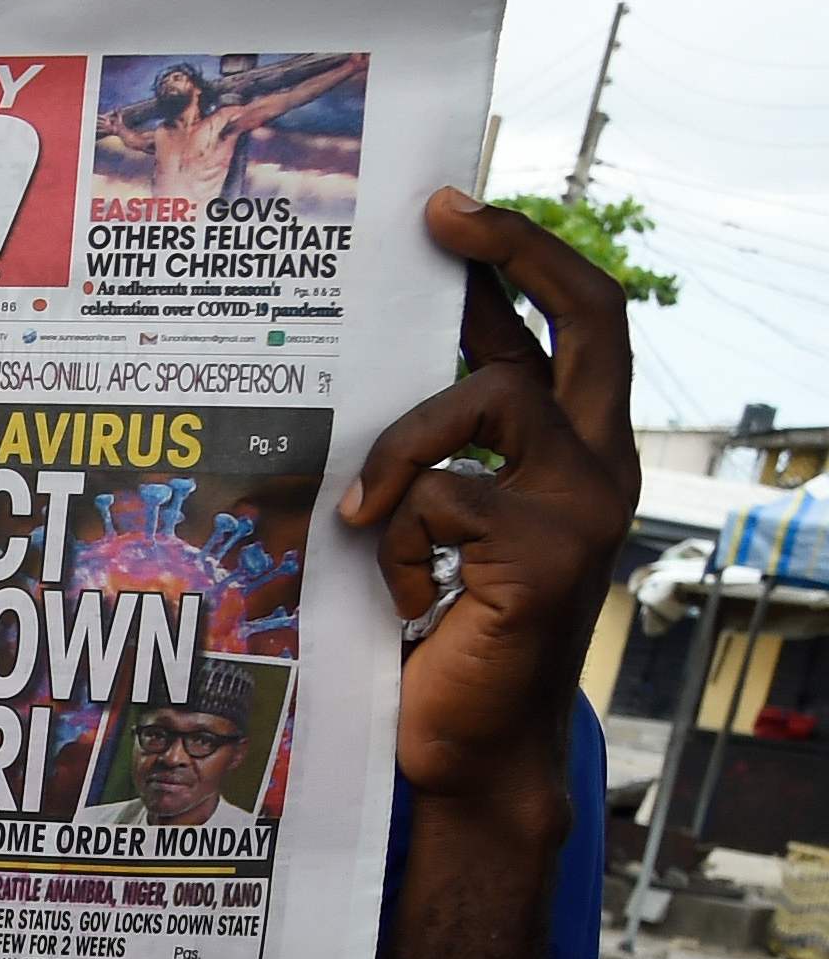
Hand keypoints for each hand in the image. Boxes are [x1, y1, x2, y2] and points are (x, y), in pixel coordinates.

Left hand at [338, 194, 638, 814]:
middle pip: (592, 319)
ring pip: (489, 397)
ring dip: (402, 445)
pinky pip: (443, 496)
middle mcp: (600, 466)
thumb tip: (366, 364)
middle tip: (446, 217)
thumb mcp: (432, 522)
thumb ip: (429, 451)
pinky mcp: (549, 552)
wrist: (464, 748)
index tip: (453, 209)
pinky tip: (399, 596)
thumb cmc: (437, 634)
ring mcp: (585, 505)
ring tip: (358, 518)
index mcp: (577, 451)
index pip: (573, 326)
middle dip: (521, 252)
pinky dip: (395, 538)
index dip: (524, 258)